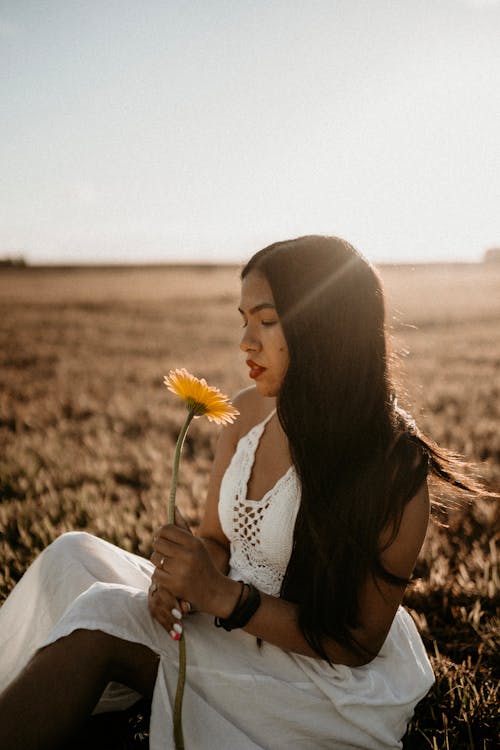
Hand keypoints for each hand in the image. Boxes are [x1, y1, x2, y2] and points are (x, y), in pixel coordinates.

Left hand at [148, 508, 192, 637]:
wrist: (214, 591)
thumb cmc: (202, 563)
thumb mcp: (196, 544)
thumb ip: (182, 527)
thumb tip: (173, 507)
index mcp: (193, 542)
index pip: (166, 529)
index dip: (160, 532)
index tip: (161, 537)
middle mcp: (187, 555)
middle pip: (157, 543)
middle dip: (158, 547)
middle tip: (164, 552)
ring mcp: (180, 571)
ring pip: (155, 558)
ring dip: (158, 562)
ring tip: (169, 565)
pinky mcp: (174, 585)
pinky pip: (156, 574)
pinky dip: (160, 576)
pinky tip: (170, 577)